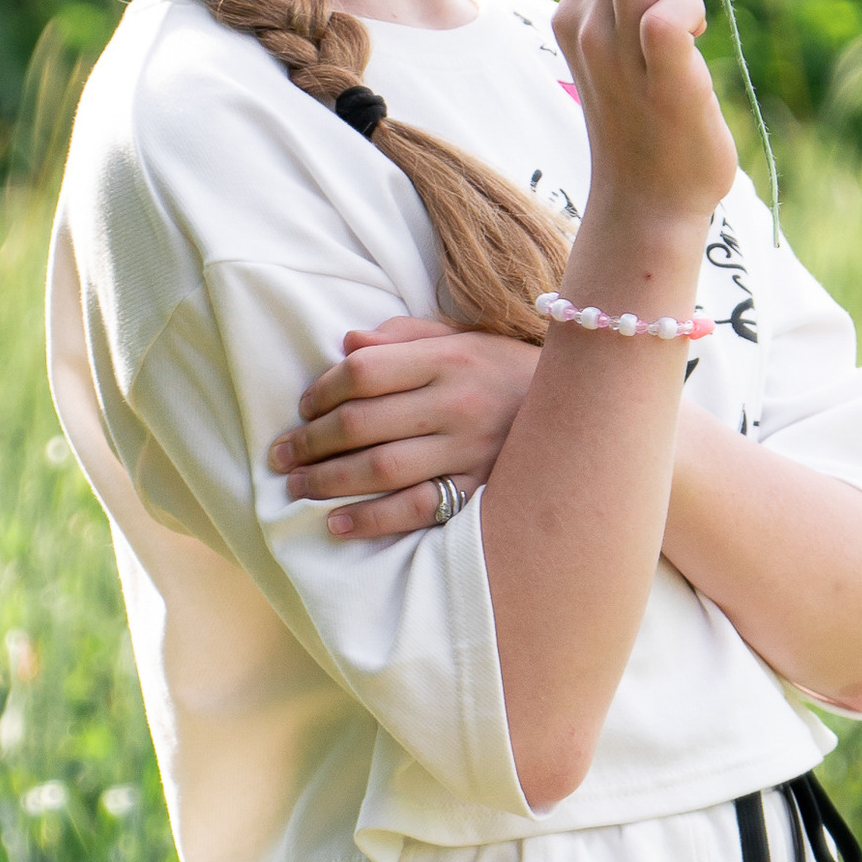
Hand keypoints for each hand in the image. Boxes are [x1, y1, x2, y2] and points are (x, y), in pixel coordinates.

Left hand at [269, 315, 539, 539]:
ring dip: (328, 481)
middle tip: (280, 455)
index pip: (364, 372)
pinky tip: (338, 524)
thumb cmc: (506, 370)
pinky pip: (417, 510)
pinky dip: (372, 520)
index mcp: (449, 358)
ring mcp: (469, 451)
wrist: (581, 412)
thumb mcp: (463, 337)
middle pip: (362, 423)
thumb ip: (404, 337)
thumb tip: (347, 343)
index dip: (321, 390)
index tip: (303, 407)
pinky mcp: (480, 490)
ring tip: (297, 487)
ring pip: (381, 468)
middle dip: (310, 441)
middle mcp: (456, 403)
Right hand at [552, 0, 736, 239]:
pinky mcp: (657, 82)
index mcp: (577, 11)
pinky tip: (698, 39)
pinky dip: (693, 11)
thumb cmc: (658, 120)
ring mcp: (615, 56)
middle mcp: (585, 27)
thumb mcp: (653, 38)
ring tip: (692, 15)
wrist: (648, 205)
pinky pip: (667, 17)